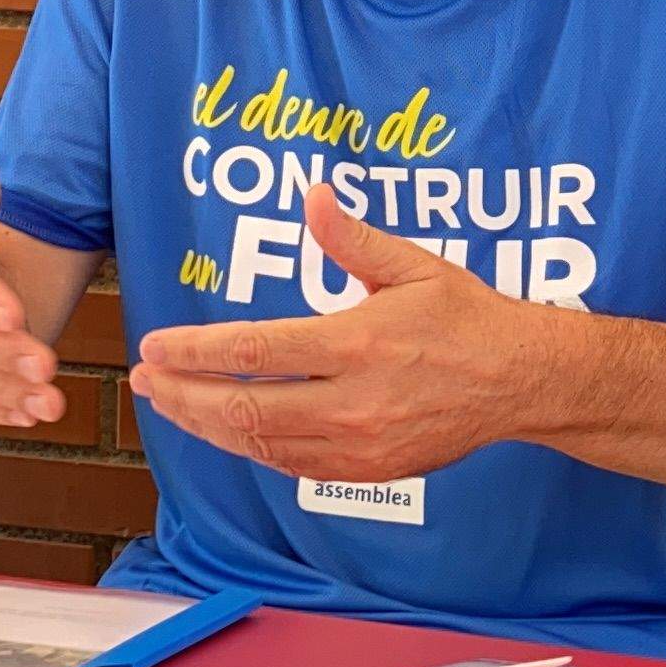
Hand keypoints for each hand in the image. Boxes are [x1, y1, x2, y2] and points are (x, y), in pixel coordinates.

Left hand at [129, 187, 550, 479]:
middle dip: (182, 396)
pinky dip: (250, 448)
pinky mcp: (369, 471)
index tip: (155, 346)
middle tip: (145, 380)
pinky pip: (291, 466)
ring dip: (206, 426)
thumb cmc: (467, 317)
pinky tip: (226, 430)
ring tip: (169, 405)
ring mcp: (359, 444)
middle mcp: (352, 401)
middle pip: (242, 408)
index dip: (194, 351)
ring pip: (260, 444)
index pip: (253, 351)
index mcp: (357, 342)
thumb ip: (353, 237)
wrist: (521, 382)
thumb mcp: (413, 265)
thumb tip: (313, 196)